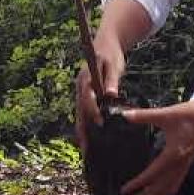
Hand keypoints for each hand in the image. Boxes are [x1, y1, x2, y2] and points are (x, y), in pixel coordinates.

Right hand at [74, 37, 126, 153]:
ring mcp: (81, 92)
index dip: (93, 111)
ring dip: (82, 131)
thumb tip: (111, 95)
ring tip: (86, 151)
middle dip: (82, 130)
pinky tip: (90, 139)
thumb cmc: (111, 53)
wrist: (105, 44)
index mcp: (85, 79)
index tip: (100, 123)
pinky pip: (84, 113)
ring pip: (80, 114)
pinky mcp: (86, 95)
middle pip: (79, 111)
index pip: (87, 98)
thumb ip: (112, 79)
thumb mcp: (113, 65)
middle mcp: (80, 87)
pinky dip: (86, 125)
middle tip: (86, 149)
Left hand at [119, 98, 193, 194]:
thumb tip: (125, 115)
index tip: (124, 191)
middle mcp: (180, 164)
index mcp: (173, 155)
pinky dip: (166, 189)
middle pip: (161, 188)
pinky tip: (159, 187)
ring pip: (170, 188)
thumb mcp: (166, 114)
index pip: (152, 175)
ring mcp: (186, 165)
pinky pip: (176, 182)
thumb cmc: (192, 114)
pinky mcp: (189, 162)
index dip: (137, 184)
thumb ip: (144, 115)